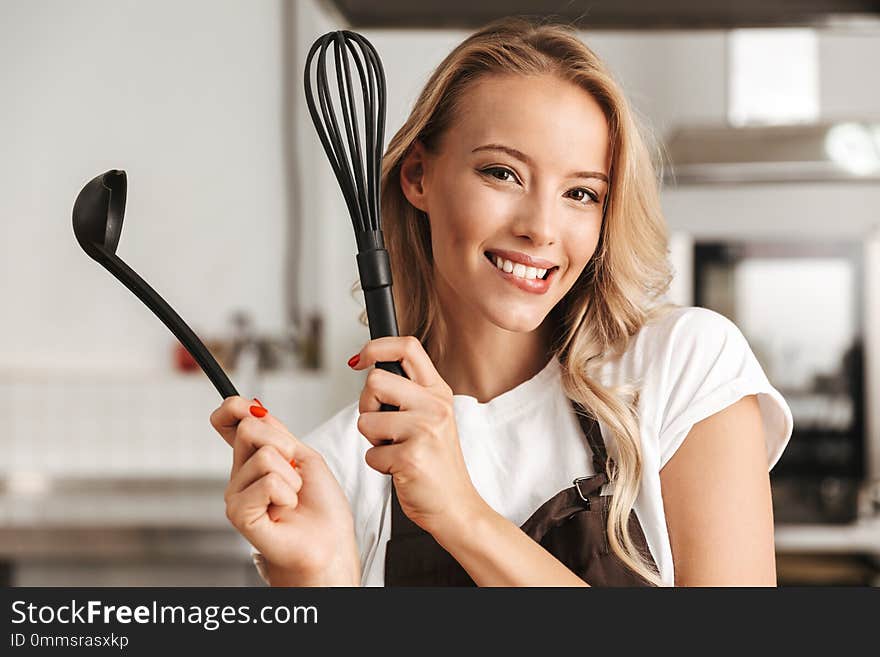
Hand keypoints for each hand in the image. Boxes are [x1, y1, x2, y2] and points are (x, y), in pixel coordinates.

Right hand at [210, 396, 359, 585]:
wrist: (329, 541)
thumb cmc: (320, 505)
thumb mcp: (303, 455)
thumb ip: (275, 431)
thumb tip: (249, 406)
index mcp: (253, 459)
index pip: (229, 423)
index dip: (233, 408)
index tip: (245, 407)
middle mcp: (239, 475)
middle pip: (249, 429)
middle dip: (284, 444)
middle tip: (294, 469)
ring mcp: (236, 494)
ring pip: (264, 456)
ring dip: (292, 476)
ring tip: (293, 496)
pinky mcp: (239, 513)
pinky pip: (267, 482)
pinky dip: (287, 493)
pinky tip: (285, 509)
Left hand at [351, 336, 486, 537]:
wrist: (455, 505)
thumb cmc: (435, 463)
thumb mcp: (432, 417)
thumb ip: (408, 393)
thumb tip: (370, 367)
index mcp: (438, 392)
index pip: (407, 347)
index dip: (376, 346)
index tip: (359, 359)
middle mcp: (434, 406)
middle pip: (375, 381)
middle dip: (367, 405)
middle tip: (384, 427)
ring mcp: (424, 430)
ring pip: (366, 419)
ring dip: (373, 440)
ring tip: (397, 450)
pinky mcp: (410, 457)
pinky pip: (370, 453)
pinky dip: (378, 465)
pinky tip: (400, 469)